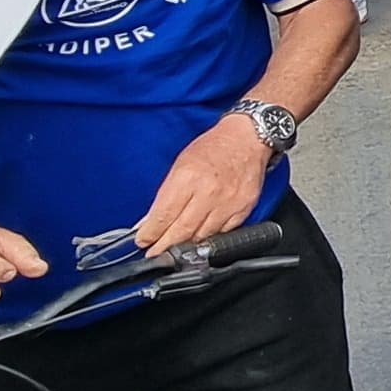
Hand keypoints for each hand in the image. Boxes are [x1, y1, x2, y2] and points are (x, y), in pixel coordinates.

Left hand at [136, 113, 275, 250]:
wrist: (247, 138)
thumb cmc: (213, 148)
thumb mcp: (181, 164)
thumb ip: (167, 194)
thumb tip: (152, 219)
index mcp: (188, 177)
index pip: (164, 215)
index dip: (151, 233)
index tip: (144, 240)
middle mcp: (208, 192)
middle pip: (181, 231)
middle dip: (164, 246)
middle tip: (155, 252)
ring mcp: (227, 202)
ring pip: (202, 237)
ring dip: (186, 246)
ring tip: (174, 248)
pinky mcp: (243, 209)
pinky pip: (223, 233)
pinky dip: (210, 238)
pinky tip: (199, 239)